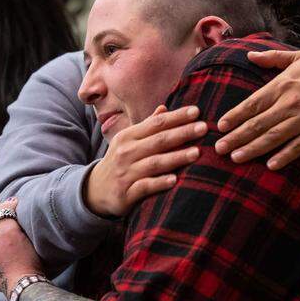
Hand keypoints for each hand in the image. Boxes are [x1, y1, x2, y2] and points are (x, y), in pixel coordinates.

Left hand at [0, 198, 42, 294]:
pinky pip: (2, 274)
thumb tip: (8, 203)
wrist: (29, 290)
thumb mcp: (10, 232)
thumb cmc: (19, 261)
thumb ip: (5, 215)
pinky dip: (5, 267)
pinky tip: (14, 266)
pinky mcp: (11, 283)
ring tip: (5, 246)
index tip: (9, 201)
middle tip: (0, 226)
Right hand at [85, 105, 204, 217]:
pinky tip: (174, 180)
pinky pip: (144, 187)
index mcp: (129, 136)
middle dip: (182, 133)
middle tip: (204, 128)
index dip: (177, 117)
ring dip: (176, 157)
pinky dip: (159, 183)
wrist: (95, 190)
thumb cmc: (121, 162)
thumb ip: (147, 126)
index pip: (156, 123)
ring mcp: (126, 172)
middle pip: (158, 140)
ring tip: (196, 153)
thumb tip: (164, 107)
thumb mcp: (129, 141)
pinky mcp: (126, 192)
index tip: (197, 111)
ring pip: (154, 163)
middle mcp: (126, 152)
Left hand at [215, 51, 299, 169]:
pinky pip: (298, 147)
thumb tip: (250, 55)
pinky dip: (284, 157)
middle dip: (237, 137)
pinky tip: (270, 166)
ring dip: (253, 149)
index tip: (220, 126)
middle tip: (219, 148)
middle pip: (259, 123)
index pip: (253, 103)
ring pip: (274, 137)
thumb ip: (273, 57)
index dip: (236, 115)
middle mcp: (292, 102)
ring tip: (235, 158)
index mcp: (284, 84)